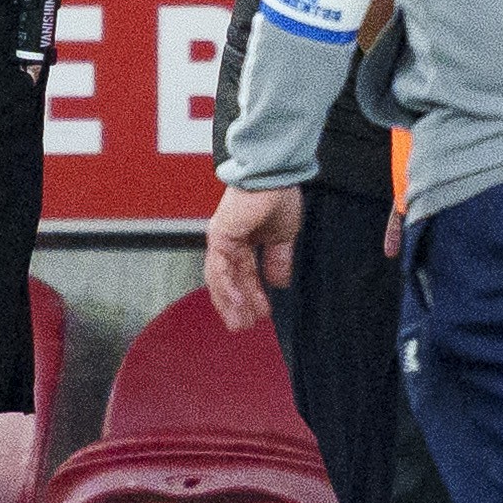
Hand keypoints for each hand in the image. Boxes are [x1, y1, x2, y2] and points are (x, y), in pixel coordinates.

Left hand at [202, 183, 302, 328]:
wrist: (274, 175)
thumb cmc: (277, 195)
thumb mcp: (283, 236)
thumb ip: (278, 260)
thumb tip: (279, 282)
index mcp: (242, 239)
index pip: (242, 274)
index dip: (251, 296)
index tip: (261, 314)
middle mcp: (228, 241)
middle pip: (228, 281)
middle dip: (236, 306)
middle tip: (243, 326)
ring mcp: (221, 239)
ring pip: (220, 278)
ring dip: (230, 302)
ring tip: (240, 322)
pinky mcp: (220, 236)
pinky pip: (220, 268)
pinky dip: (229, 288)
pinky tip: (239, 303)